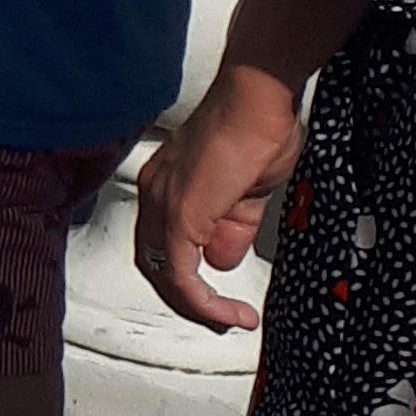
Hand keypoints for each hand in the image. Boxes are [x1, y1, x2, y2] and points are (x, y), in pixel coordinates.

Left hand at [133, 58, 305, 333]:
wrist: (259, 97)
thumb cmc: (258, 126)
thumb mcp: (247, 191)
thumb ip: (233, 227)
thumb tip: (225, 259)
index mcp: (166, 185)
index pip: (162, 244)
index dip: (185, 276)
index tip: (216, 296)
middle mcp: (156, 194)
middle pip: (156, 263)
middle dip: (188, 297)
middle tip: (221, 316)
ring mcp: (163, 203)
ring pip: (165, 273)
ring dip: (197, 305)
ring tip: (230, 319)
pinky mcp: (180, 215)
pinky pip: (180, 272)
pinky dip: (201, 299)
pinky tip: (226, 311)